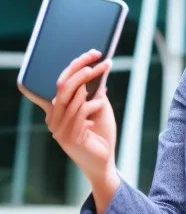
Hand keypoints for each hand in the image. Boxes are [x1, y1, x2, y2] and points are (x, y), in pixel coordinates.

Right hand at [18, 50, 118, 186]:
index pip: (61, 81)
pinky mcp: (69, 137)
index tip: (93, 53)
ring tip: (103, 77)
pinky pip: (81, 112)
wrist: (104, 161)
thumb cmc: (101, 133)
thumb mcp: (99, 106)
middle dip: (83, 68)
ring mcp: (59, 129)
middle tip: (100, 59)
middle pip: (64, 85)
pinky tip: (101, 104)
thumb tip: (100, 68)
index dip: (75, 65)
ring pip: (73, 97)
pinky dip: (93, 104)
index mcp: (57, 110)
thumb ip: (95, 91)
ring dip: (91, 82)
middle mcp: (54, 118)